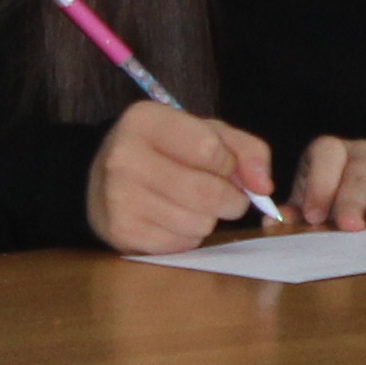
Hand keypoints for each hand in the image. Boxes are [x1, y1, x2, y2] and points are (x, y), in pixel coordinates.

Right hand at [85, 100, 276, 256]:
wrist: (101, 180)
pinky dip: (189, 236)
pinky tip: (173, 219)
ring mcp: (119, 198)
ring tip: (193, 205)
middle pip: (207, 193)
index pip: (210, 149)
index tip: (225, 166)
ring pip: (199, 223)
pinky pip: (182, 244)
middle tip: (226, 195)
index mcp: (146, 121)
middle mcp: (124, 157)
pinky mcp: (122, 232)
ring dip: (209, 219)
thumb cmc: (164, 151)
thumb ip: (245, 149)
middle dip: (231, 199)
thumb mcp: (204, 133)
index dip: (229, 164)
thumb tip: (264, 186)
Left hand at [288, 137, 365, 230]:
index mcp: (331, 154)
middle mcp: (363, 156)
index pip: (326, 154)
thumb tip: (275, 223)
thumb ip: (293, 214)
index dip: (319, 184)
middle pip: (360, 171)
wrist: (361, 206)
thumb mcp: (308, 207)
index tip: (313, 215)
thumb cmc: (329, 205)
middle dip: (352, 199)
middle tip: (348, 224)